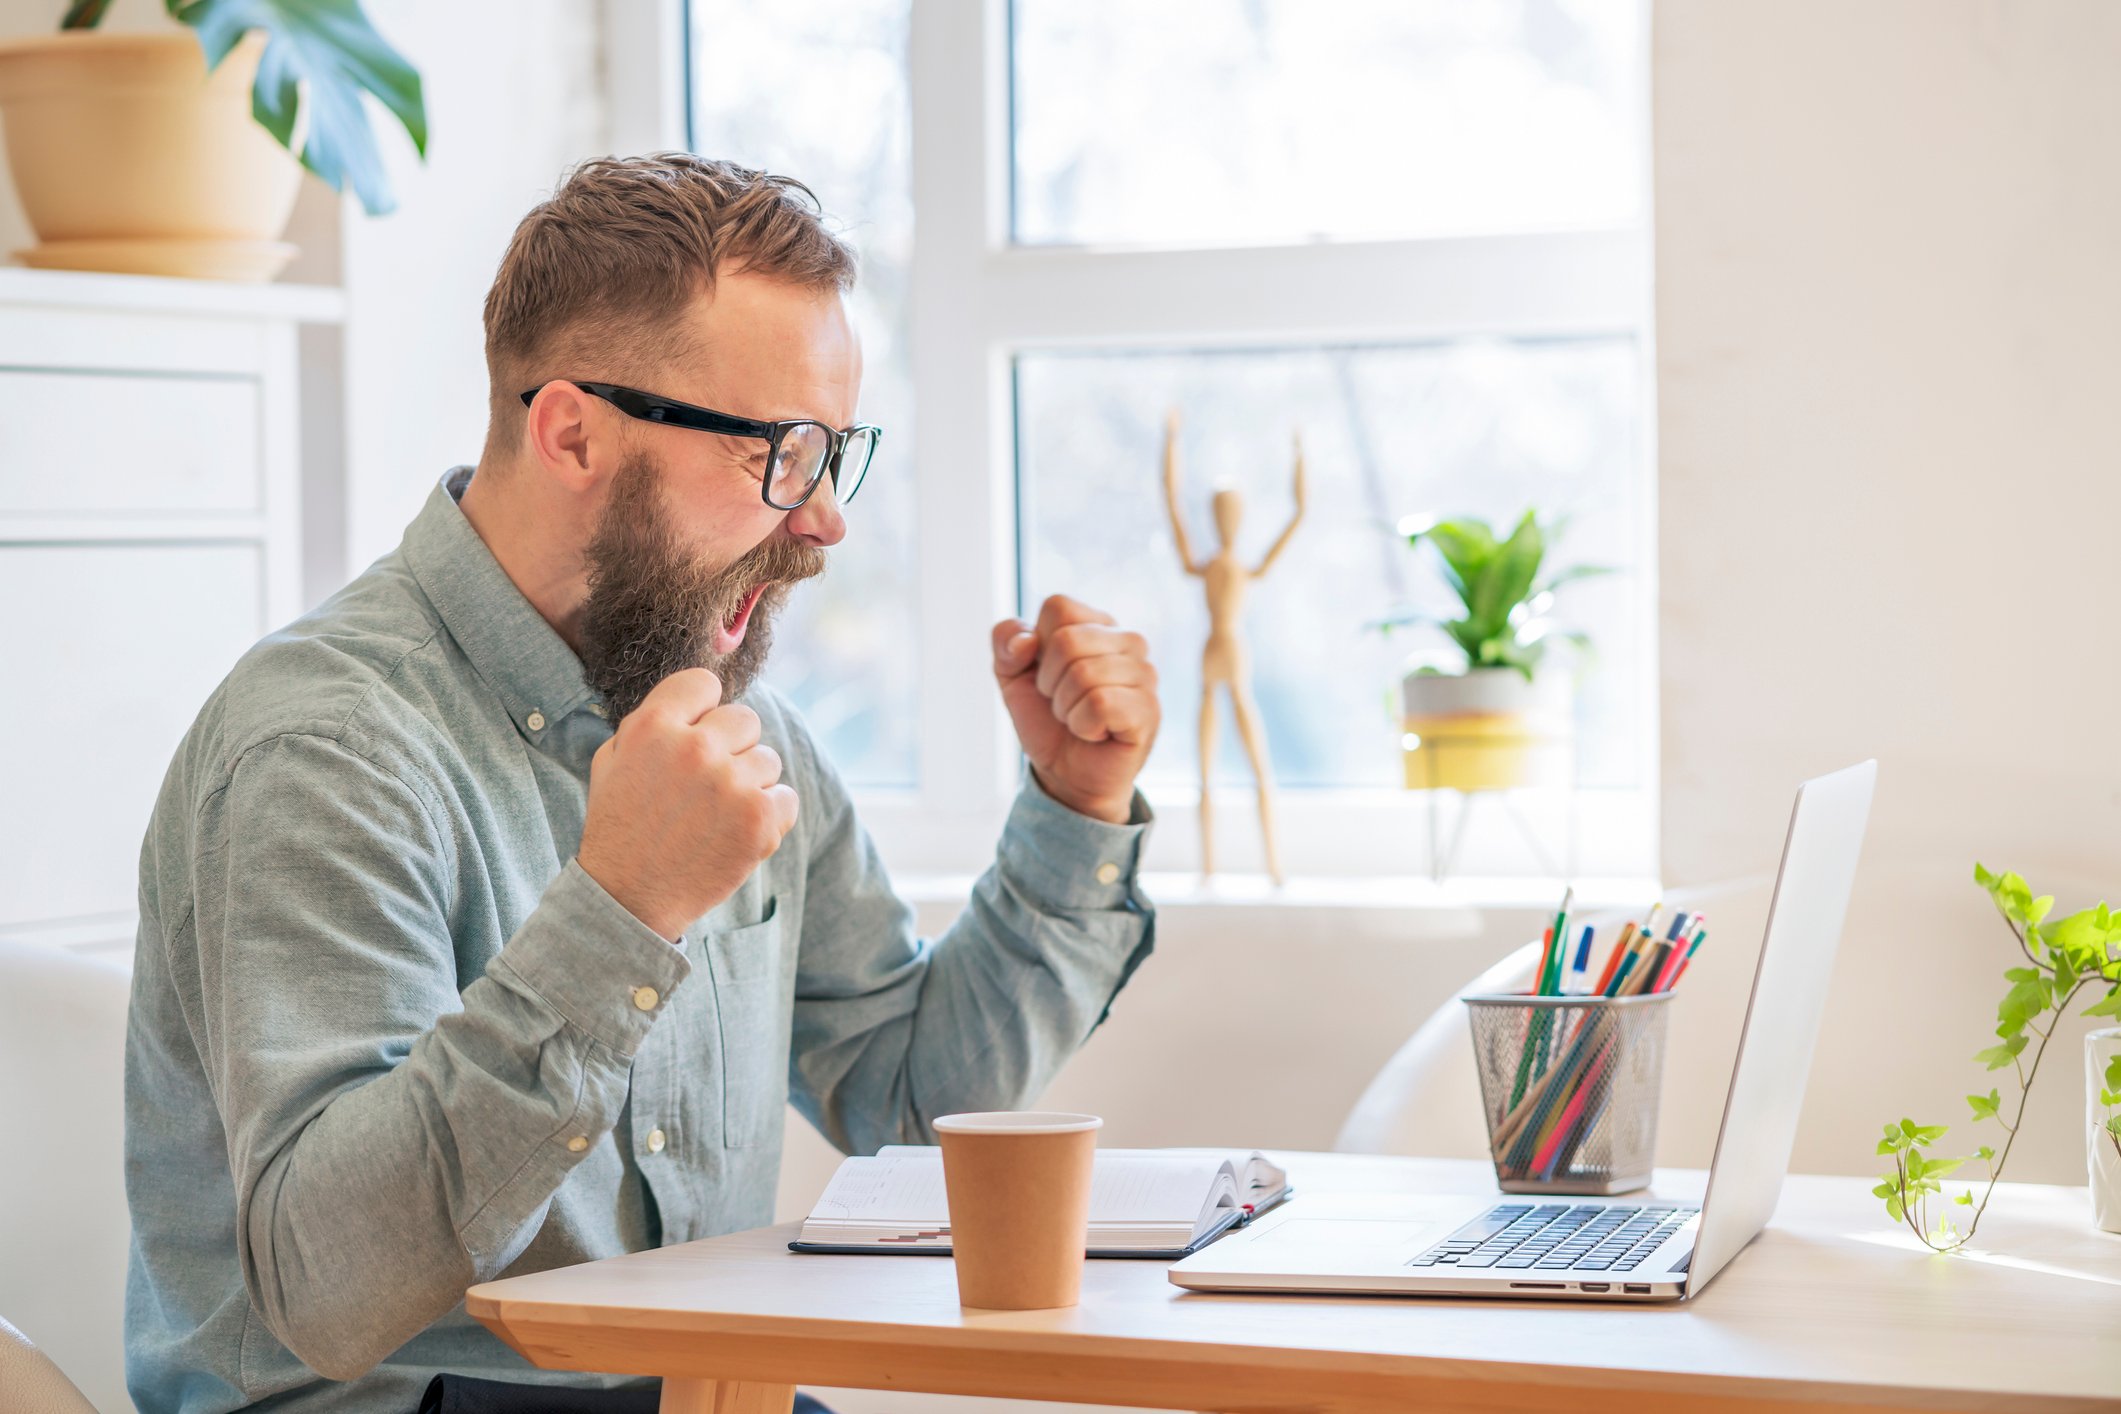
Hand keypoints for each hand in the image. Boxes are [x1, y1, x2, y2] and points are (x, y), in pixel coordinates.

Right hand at [576, 668, 797, 939]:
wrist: (628, 898)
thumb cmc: (620, 826)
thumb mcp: (613, 760)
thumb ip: (652, 723)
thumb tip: (697, 703)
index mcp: (652, 726)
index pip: (704, 683)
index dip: (702, 710)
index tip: (695, 735)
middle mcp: (694, 748)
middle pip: (745, 719)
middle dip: (731, 747)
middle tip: (707, 784)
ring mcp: (730, 783)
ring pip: (768, 760)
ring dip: (749, 784)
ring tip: (717, 815)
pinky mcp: (760, 820)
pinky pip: (786, 797)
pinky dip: (769, 815)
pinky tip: (736, 832)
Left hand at [992, 595, 1158, 823]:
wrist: (1067, 775)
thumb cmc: (1047, 721)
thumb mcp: (1011, 677)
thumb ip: (1005, 642)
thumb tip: (1027, 641)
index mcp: (1098, 624)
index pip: (1058, 607)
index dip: (1036, 647)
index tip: (1045, 676)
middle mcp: (1129, 642)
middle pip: (1067, 640)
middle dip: (1049, 682)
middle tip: (1062, 704)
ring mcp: (1144, 674)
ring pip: (1083, 673)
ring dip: (1065, 708)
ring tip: (1078, 719)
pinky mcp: (1148, 709)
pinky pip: (1100, 702)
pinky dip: (1083, 724)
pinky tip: (1096, 733)